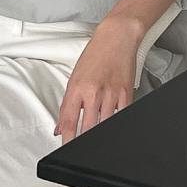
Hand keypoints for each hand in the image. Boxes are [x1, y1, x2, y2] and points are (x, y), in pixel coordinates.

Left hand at [54, 19, 141, 142]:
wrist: (117, 37)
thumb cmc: (95, 54)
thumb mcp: (74, 77)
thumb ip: (67, 104)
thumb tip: (60, 127)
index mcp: (77, 88)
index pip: (68, 121)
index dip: (66, 140)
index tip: (65, 149)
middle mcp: (93, 93)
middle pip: (87, 128)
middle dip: (82, 141)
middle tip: (79, 149)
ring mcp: (111, 95)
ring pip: (103, 125)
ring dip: (97, 134)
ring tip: (93, 140)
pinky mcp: (126, 94)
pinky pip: (119, 116)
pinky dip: (112, 123)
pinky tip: (108, 125)